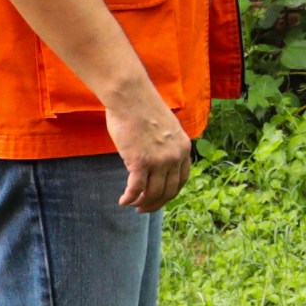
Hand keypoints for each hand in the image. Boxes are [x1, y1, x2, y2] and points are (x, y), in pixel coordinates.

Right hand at [106, 90, 194, 209]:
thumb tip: (157, 162)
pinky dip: (129, 198)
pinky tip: (122, 201)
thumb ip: (166, 146)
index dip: (170, 193)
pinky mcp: (140, 162)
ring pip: (152, 193)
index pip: (181, 180)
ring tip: (131, 204)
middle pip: (168, 191)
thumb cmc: (142, 108)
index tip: (160, 198)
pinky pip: (136, 189)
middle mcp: (174, 157)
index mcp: (183, 148)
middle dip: (156, 203)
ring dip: (141, 203)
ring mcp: (158, 160)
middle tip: (143, 209)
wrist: (130, 96)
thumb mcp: (166, 128)